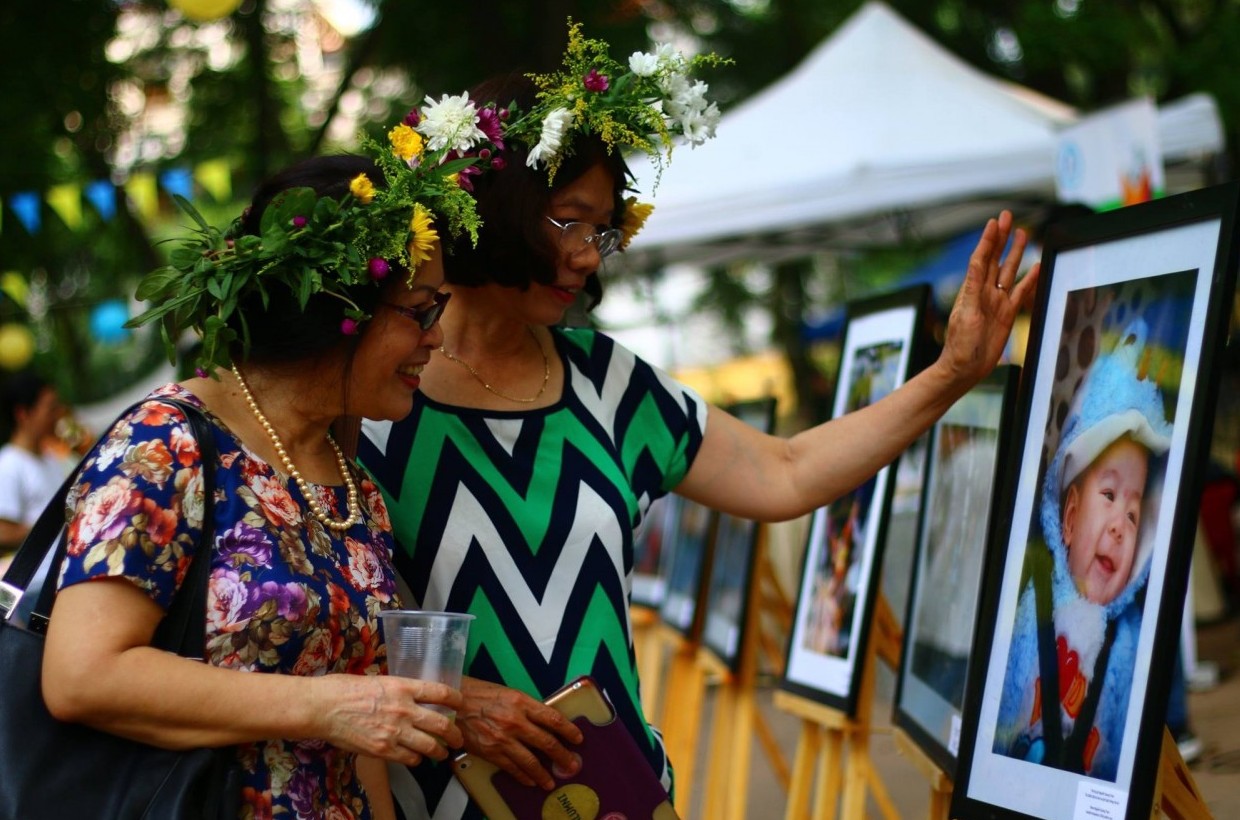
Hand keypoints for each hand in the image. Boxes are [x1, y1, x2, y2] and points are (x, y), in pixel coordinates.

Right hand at [310, 674, 463, 767]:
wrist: (323, 708)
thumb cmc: (344, 689)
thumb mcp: (378, 680)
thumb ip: (398, 689)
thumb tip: (410, 695)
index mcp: (403, 687)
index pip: (441, 692)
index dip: (456, 699)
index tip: (461, 704)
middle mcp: (404, 709)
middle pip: (441, 724)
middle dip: (454, 734)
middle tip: (458, 738)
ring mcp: (395, 731)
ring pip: (429, 746)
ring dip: (439, 751)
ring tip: (441, 753)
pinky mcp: (383, 750)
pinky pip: (410, 758)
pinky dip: (416, 759)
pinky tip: (415, 758)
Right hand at [456, 676, 584, 789]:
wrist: (450, 705)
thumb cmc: (477, 694)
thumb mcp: (507, 693)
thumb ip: (525, 707)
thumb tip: (543, 721)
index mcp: (521, 702)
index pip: (553, 718)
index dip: (569, 730)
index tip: (578, 738)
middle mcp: (515, 721)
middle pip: (546, 741)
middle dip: (563, 756)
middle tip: (573, 764)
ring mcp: (503, 738)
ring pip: (531, 760)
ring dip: (544, 773)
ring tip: (552, 781)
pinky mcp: (490, 751)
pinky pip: (512, 768)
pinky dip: (523, 776)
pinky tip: (530, 781)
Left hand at [938, 210, 1039, 387]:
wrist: (966, 367)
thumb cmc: (961, 344)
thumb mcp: (967, 314)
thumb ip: (973, 288)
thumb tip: (976, 262)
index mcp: (972, 290)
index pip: (982, 258)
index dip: (988, 239)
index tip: (994, 221)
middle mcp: (984, 292)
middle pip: (995, 258)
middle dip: (1001, 238)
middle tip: (1007, 216)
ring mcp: (997, 302)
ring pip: (1009, 271)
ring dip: (1015, 253)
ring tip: (1023, 233)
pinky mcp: (1007, 314)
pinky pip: (1021, 292)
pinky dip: (1029, 279)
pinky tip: (1037, 266)